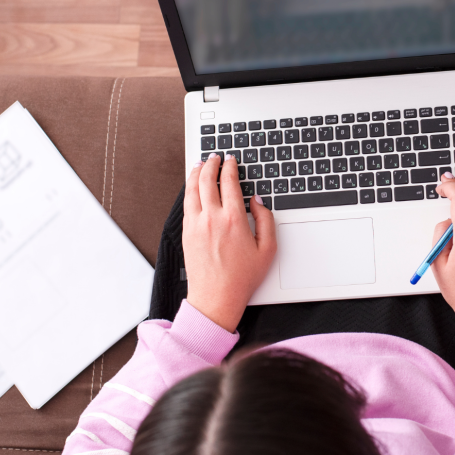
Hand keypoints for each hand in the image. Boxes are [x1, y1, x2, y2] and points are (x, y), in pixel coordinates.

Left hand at [182, 153, 276, 331]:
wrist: (216, 297)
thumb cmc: (242, 277)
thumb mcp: (268, 249)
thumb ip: (266, 220)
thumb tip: (258, 202)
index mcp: (234, 219)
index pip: (229, 182)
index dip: (230, 167)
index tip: (231, 160)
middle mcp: (212, 218)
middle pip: (207, 180)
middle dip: (211, 164)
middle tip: (215, 157)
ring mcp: (195, 224)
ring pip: (192, 189)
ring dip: (196, 173)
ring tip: (200, 164)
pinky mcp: (186, 232)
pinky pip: (186, 203)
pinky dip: (189, 188)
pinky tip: (193, 186)